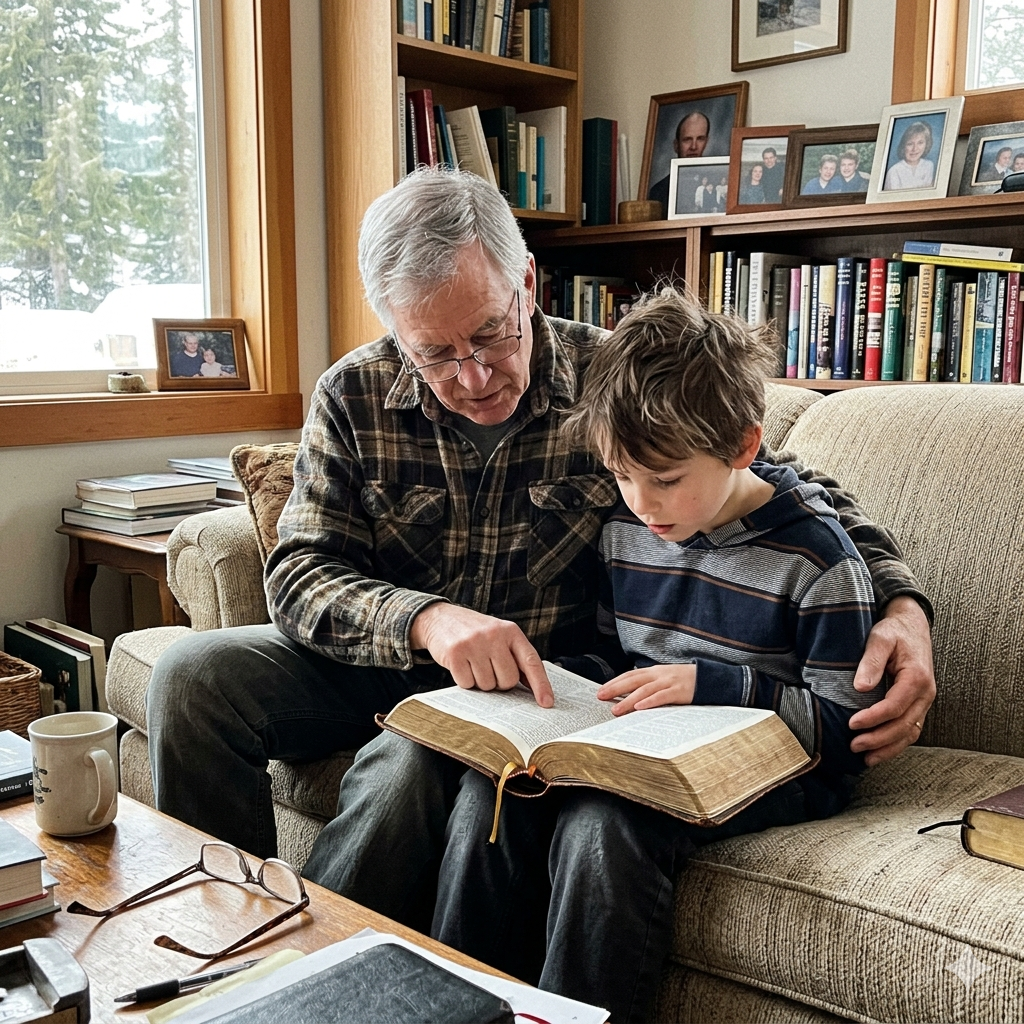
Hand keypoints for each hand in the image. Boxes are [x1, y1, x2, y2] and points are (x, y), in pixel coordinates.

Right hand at [410, 603, 552, 707]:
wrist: (441, 618)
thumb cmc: (476, 633)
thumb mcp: (500, 637)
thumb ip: (516, 658)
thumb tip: (535, 690)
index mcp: (511, 631)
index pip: (531, 662)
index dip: (541, 684)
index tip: (547, 703)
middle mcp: (494, 635)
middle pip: (508, 680)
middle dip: (499, 682)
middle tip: (489, 668)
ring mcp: (474, 643)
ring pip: (487, 685)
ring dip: (481, 682)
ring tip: (474, 663)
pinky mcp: (455, 653)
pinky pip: (467, 684)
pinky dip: (465, 681)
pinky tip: (462, 665)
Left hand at [596, 664, 695, 715]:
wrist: (711, 679)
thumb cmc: (685, 682)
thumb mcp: (666, 680)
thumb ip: (650, 685)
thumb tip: (630, 696)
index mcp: (654, 671)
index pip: (630, 675)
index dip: (614, 682)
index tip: (601, 690)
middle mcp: (659, 674)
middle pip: (633, 680)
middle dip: (615, 689)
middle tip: (600, 697)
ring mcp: (669, 682)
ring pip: (644, 690)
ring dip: (628, 700)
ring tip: (616, 710)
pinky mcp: (680, 691)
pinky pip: (662, 697)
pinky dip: (649, 702)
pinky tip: (639, 708)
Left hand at [848, 596, 935, 766]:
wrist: (911, 626)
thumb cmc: (895, 631)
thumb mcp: (881, 638)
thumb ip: (872, 661)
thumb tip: (860, 686)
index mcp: (917, 678)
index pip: (895, 706)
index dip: (873, 718)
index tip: (851, 724)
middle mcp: (925, 694)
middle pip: (904, 725)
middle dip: (879, 739)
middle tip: (854, 745)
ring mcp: (923, 702)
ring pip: (910, 733)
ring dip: (888, 748)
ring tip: (865, 757)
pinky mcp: (917, 705)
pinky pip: (910, 730)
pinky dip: (895, 744)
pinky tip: (878, 751)